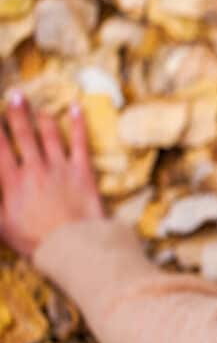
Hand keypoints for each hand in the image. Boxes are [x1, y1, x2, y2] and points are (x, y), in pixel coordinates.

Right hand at [0, 91, 105, 261]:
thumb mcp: (1, 225)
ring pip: (49, 135)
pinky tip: (76, 108)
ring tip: (37, 105)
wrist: (73, 247)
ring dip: (42, 117)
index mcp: (12, 181)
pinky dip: (78, 124)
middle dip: (17, 113)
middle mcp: (34, 169)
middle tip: (15, 95)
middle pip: (23, 134)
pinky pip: (80, 142)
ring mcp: (60, 168)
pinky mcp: (83, 172)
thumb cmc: (35, 240)